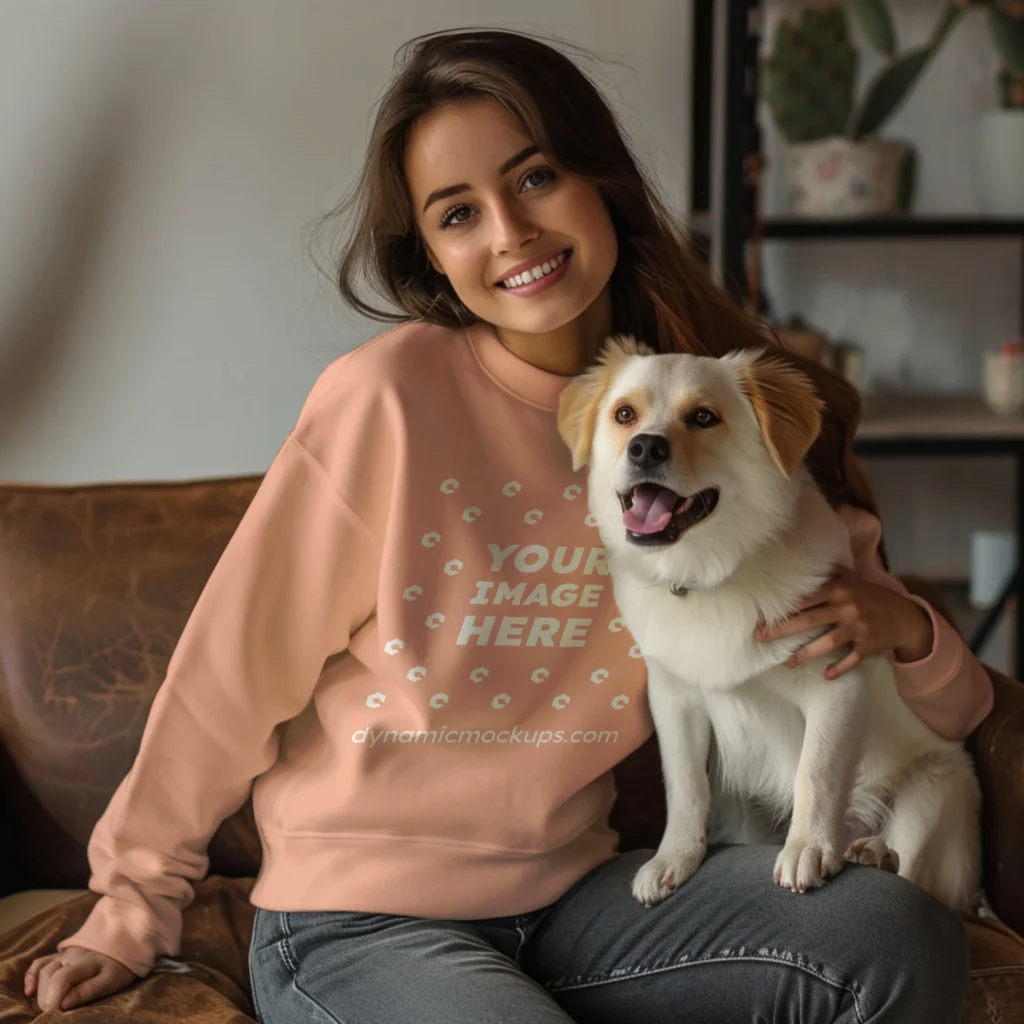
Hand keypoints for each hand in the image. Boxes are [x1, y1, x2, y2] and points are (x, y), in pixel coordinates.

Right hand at [24, 945, 134, 1011]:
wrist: (128, 941)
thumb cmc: (121, 965)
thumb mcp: (112, 980)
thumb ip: (88, 991)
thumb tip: (63, 1005)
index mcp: (86, 962)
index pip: (60, 979)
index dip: (53, 1000)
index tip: (57, 1014)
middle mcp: (71, 955)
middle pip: (48, 976)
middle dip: (47, 998)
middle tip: (56, 1012)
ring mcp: (65, 953)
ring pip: (43, 970)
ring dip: (41, 990)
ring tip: (49, 1005)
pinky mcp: (62, 954)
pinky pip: (40, 962)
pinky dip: (32, 976)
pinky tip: (30, 991)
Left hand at [754, 566, 933, 679]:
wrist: (904, 616)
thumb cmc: (869, 596)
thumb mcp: (850, 580)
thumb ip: (827, 575)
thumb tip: (796, 564)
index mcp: (839, 588)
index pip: (806, 598)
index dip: (784, 607)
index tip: (762, 614)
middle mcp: (847, 607)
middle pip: (810, 619)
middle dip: (784, 630)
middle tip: (760, 637)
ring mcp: (859, 627)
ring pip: (828, 641)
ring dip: (806, 653)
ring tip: (786, 663)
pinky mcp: (869, 645)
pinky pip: (852, 658)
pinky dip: (840, 667)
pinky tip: (826, 675)